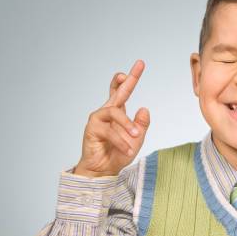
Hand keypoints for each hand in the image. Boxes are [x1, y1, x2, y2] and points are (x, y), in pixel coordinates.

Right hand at [74, 59, 149, 177]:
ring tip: (135, 135)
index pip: (125, 91)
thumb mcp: (136, 139)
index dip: (131, 78)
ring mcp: (98, 119)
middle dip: (126, 79)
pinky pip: (110, 131)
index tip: (140, 64)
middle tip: (135, 69)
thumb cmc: (119, 154)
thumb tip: (144, 107)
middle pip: (117, 91)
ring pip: (114, 112)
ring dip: (127, 124)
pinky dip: (120, 140)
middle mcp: (107, 112)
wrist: (104, 171)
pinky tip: (127, 149)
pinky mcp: (92, 129)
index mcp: (118, 111)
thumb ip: (141, 124)